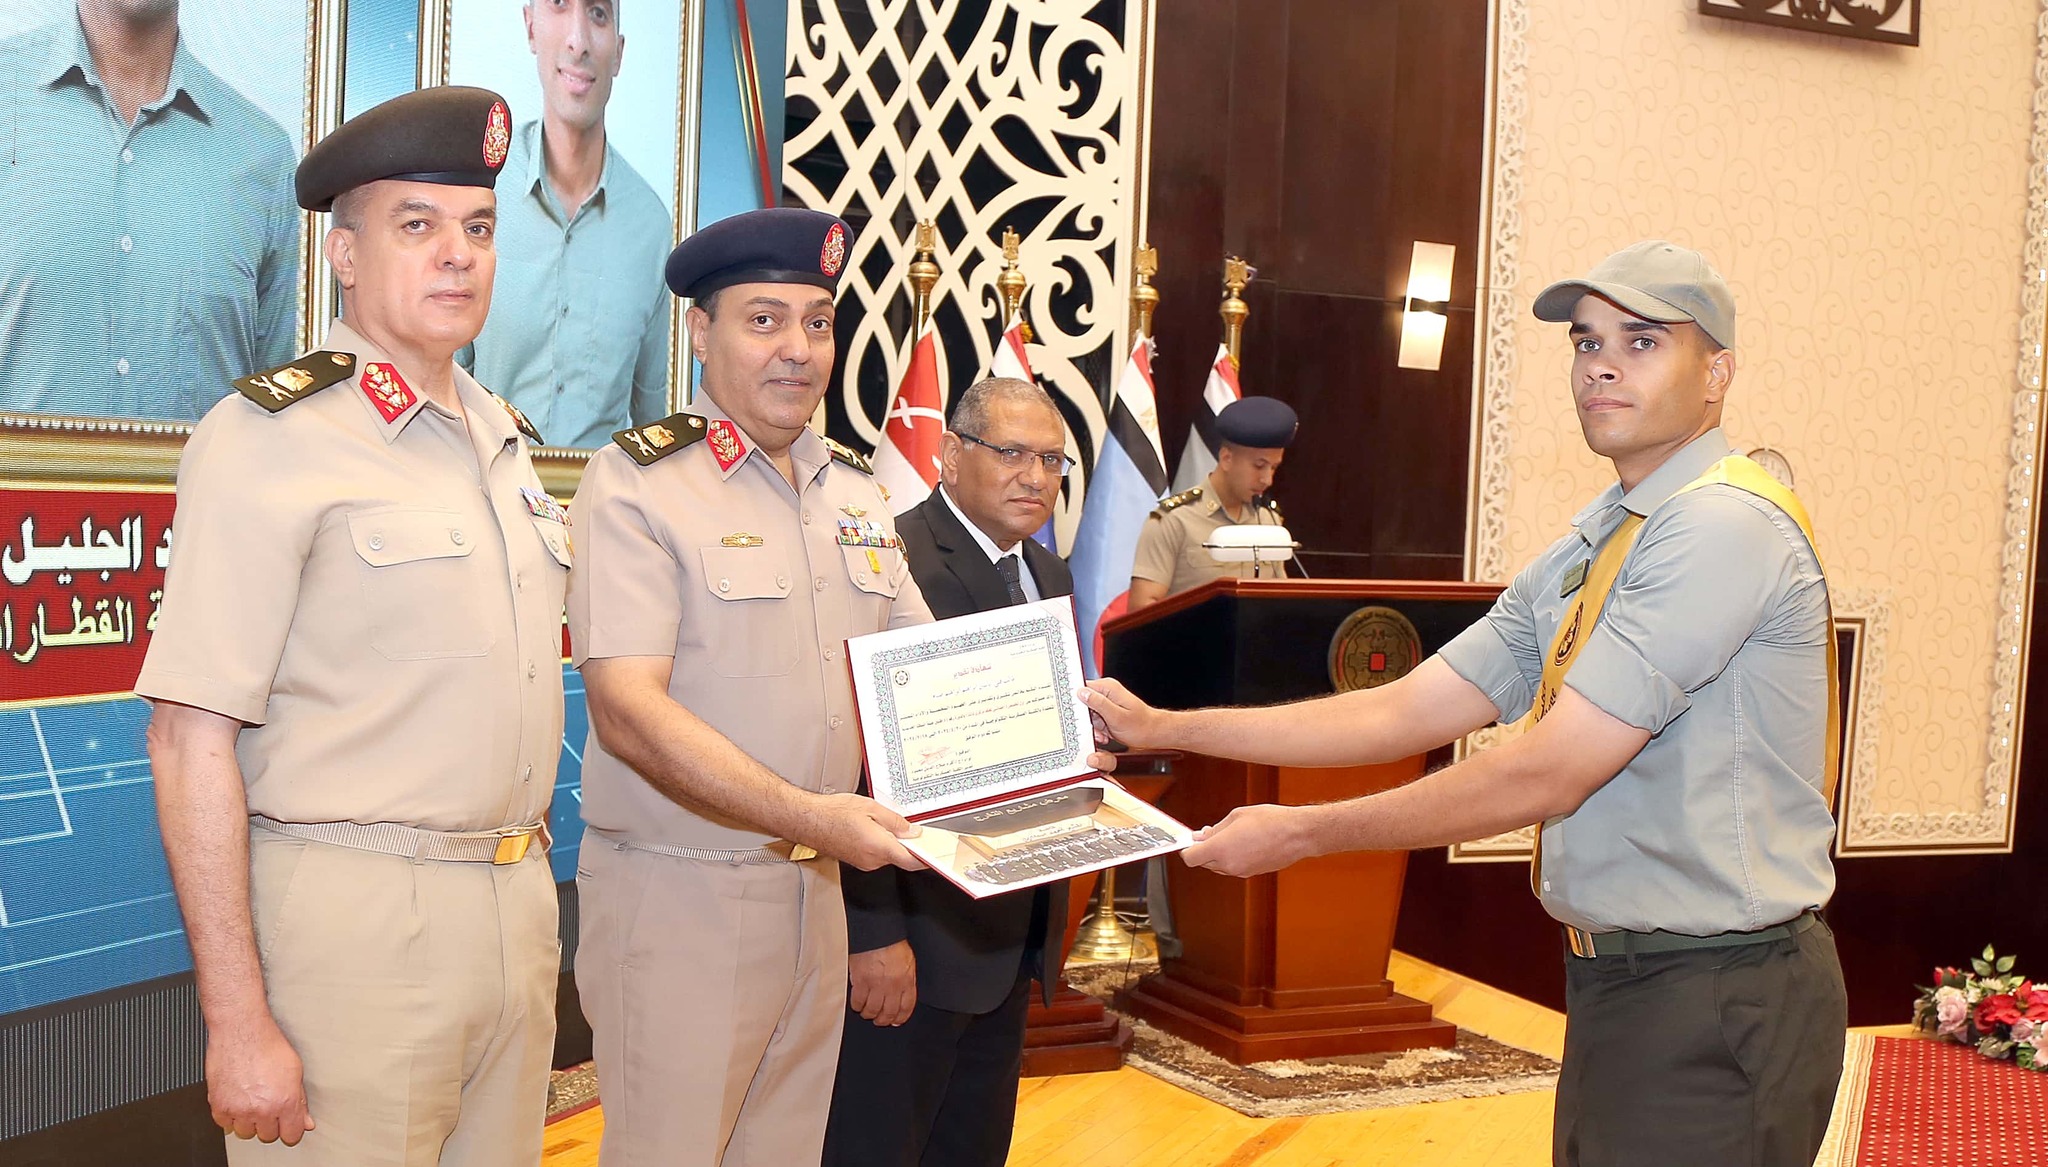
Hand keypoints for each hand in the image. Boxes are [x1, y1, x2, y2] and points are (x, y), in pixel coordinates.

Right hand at [205, 1016, 314, 1144]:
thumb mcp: (295, 1071)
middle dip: (270, 1122)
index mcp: (285, 1102)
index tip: (288, 1123)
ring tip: (251, 1099)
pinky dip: (230, 1115)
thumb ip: (300, 1101)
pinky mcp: (218, 1106)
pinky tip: (237, 1098)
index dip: (290, 1128)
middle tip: (268, 1104)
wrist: (241, 1030)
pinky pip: (225, 1124)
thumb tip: (306, 1122)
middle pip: (267, 1135)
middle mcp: (262, 1109)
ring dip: (249, 1120)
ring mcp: (238, 1110)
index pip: (291, 1135)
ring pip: (246, 1132)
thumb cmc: (267, 1044)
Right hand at [804, 793, 925, 871]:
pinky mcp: (856, 861)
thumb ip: (895, 821)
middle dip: (909, 844)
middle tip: (914, 827)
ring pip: (889, 855)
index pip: (912, 860)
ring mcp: (863, 863)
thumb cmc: (833, 812)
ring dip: (893, 842)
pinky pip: (877, 855)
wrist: (807, 819)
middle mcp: (872, 860)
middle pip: (902, 857)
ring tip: (884, 822)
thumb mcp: (871, 808)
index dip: (928, 857)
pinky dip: (881, 844)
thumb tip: (913, 831)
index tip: (937, 851)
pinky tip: (873, 828)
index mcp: (879, 847)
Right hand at [847, 939, 917, 1024]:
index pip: (906, 1007)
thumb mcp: (908, 961)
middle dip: (884, 1020)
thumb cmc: (892, 943)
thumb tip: (904, 994)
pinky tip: (858, 1004)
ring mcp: (876, 985)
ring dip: (869, 1014)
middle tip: (879, 1020)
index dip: (901, 1018)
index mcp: (906, 981)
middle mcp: (892, 986)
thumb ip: (907, 979)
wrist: (877, 932)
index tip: (896, 1022)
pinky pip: (858, 1002)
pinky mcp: (860, 982)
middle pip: (889, 1013)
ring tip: (867, 1012)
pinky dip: (857, 1006)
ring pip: (873, 1010)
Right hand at [1078, 678, 1172, 769]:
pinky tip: (1106, 735)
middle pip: (1083, 703)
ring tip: (1104, 733)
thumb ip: (1098, 703)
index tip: (1079, 716)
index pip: (1081, 688)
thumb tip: (1081, 692)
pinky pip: (1094, 721)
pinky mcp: (1106, 712)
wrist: (1152, 733)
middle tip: (1097, 729)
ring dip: (1093, 727)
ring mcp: (1106, 702)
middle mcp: (1106, 692)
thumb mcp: (1117, 717)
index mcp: (1108, 688)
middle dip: (1087, 719)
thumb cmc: (1141, 726)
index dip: (1076, 703)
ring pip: (1087, 715)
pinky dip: (1098, 730)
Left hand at [1181, 804, 1318, 877]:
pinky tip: (1242, 843)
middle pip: (1203, 863)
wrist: (1297, 835)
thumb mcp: (1236, 816)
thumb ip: (1215, 829)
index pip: (1190, 858)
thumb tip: (1201, 836)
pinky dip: (1231, 858)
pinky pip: (1233, 867)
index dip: (1187, 849)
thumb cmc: (1269, 821)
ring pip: (1218, 866)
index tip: (1189, 841)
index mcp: (1220, 849)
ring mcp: (1240, 872)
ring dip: (1217, 854)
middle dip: (1203, 850)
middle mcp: (1228, 865)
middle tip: (1210, 832)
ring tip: (1231, 835)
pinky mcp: (1251, 873)